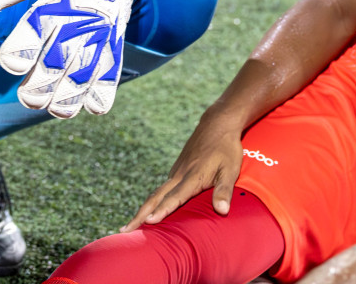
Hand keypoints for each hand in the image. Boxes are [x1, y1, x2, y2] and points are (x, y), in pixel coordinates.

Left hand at [0, 0, 149, 118]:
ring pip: (84, 72)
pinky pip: (111, 70)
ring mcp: (99, 34)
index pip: (33, 31)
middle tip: (28, 98)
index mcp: (55, 3)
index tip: (10, 65)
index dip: (19, 52)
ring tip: (54, 109)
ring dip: (68, 96)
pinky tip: (92, 108)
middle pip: (57, 60)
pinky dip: (103, 92)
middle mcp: (77, 20)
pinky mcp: (114, 42)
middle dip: (39, 85)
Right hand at [123, 107, 245, 229]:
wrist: (216, 124)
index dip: (162, 211)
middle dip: (140, 215)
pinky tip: (150, 210)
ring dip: (143, 209)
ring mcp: (176, 172)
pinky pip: (162, 188)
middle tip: (124, 230)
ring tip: (131, 225)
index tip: (148, 222)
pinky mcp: (177, 170)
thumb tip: (222, 211)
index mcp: (192, 177)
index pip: (174, 197)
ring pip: (157, 193)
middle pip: (156, 198)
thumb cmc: (226, 148)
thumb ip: (224, 191)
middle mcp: (179, 175)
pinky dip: (153, 201)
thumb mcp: (231, 170)